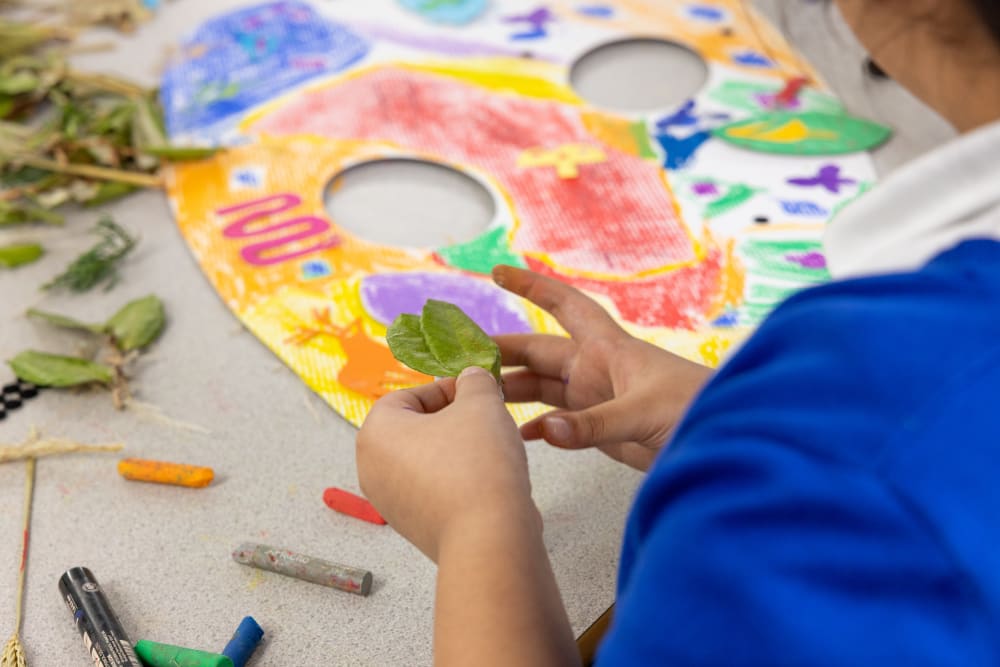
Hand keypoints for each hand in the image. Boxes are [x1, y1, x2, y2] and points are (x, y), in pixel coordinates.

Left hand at [356, 367, 535, 561]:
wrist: (488, 538)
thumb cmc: (478, 464)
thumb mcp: (482, 403)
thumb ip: (474, 382)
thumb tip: (471, 378)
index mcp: (375, 433)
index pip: (409, 395)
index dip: (448, 389)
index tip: (478, 393)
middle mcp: (372, 469)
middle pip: (415, 429)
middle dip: (454, 421)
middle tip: (487, 419)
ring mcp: (389, 503)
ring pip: (428, 460)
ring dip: (459, 451)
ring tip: (492, 453)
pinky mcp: (412, 528)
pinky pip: (435, 491)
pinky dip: (459, 482)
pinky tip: (488, 484)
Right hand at [493, 265, 712, 470]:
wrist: (729, 442)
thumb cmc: (698, 411)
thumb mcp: (644, 414)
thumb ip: (593, 425)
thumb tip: (543, 432)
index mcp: (608, 349)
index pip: (564, 305)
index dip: (532, 286)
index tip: (498, 272)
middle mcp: (598, 369)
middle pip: (539, 352)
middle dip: (503, 351)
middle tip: (462, 358)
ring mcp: (599, 399)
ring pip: (543, 388)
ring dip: (512, 391)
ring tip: (477, 397)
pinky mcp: (604, 428)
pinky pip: (559, 423)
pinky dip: (537, 428)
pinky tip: (517, 435)